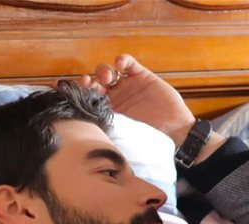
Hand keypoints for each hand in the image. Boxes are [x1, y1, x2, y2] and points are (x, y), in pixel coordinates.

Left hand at [78, 54, 194, 146]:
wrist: (175, 131)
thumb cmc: (151, 138)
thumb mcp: (124, 137)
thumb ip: (107, 131)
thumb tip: (84, 135)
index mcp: (107, 112)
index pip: (87, 100)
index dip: (78, 94)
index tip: (72, 94)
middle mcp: (115, 97)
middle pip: (93, 83)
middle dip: (88, 81)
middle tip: (88, 83)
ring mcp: (127, 85)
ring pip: (107, 71)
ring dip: (103, 71)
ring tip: (108, 77)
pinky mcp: (141, 76)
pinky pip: (128, 63)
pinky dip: (122, 60)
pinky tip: (121, 64)